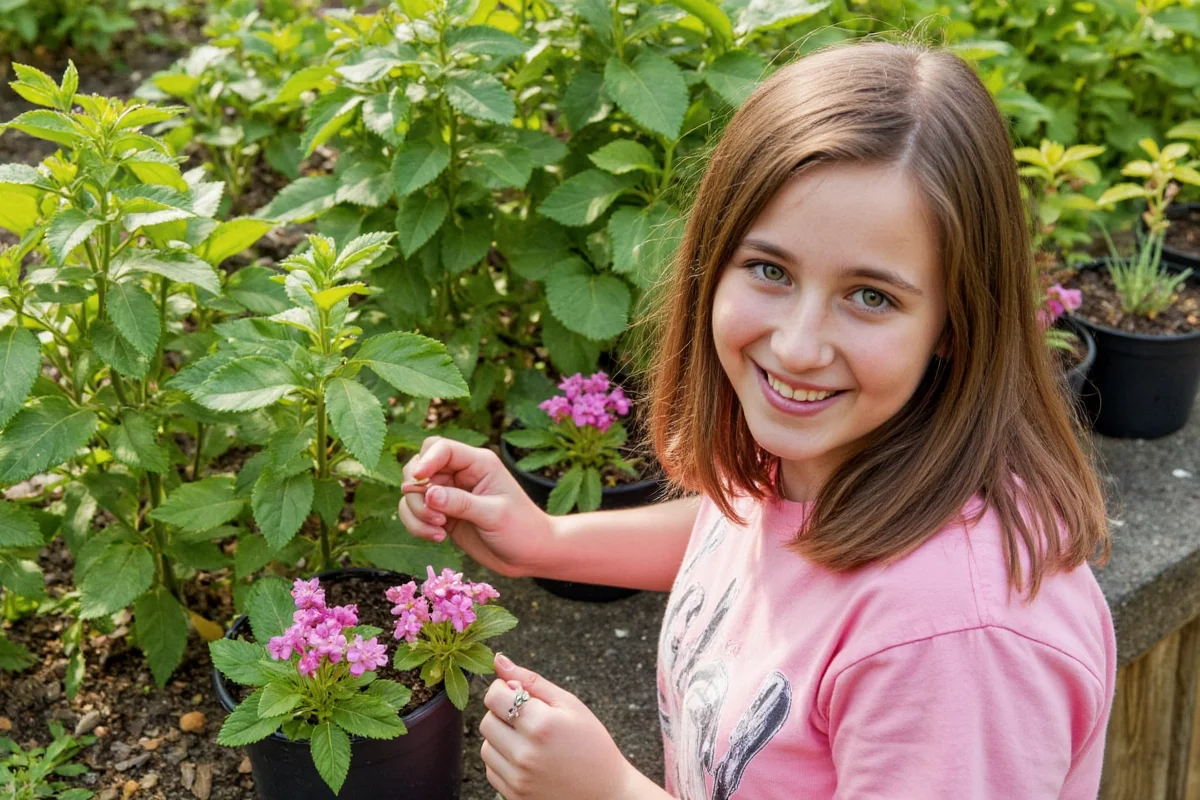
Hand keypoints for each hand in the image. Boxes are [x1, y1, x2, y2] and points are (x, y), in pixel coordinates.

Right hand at [398, 437, 552, 577]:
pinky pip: (415, 512)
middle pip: (419, 466)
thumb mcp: (494, 515)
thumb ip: (460, 503)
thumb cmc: (522, 529)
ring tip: (439, 531)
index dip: (426, 460)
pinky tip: (438, 537)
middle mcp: (460, 474)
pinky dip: (417, 525)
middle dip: (417, 491)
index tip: (418, 479)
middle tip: (436, 517)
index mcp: (478, 463)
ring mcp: (449, 494)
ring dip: (416, 512)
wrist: (529, 555)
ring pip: (413, 492)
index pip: (441, 448)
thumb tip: (428, 494)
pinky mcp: (442, 514)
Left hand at [480, 653, 640, 799]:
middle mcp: (525, 754)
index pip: (493, 696)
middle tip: (528, 718)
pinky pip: (491, 770)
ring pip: (485, 747)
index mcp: (541, 724)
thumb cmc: (591, 744)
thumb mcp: (569, 704)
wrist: (605, 793)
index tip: (519, 693)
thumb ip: (531, 680)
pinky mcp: (514, 796)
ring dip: (501, 738)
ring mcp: (518, 779)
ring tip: (529, 740)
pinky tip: (527, 759)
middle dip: (502, 713)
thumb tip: (498, 659)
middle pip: (486, 721)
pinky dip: (503, 761)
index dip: (504, 689)